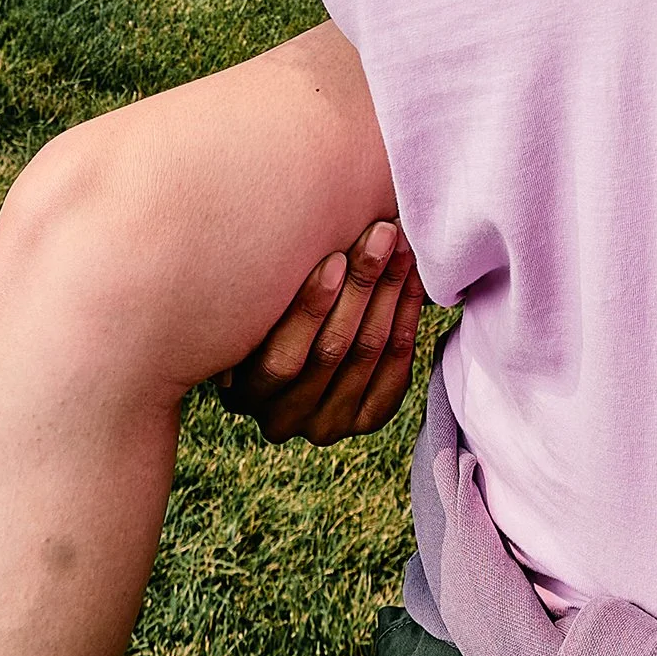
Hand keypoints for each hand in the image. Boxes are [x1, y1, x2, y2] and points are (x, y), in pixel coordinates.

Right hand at [210, 220, 424, 443]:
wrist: (299, 347)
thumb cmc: (267, 309)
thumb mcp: (254, 307)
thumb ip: (267, 288)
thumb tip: (292, 231)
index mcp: (244, 393)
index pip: (283, 358)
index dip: (311, 307)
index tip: (336, 257)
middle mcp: (283, 418)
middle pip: (332, 351)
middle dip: (361, 286)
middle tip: (383, 235)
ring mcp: (326, 423)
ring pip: (367, 353)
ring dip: (390, 293)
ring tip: (402, 246)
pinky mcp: (365, 419)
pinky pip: (396, 368)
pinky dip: (407, 318)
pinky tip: (412, 278)